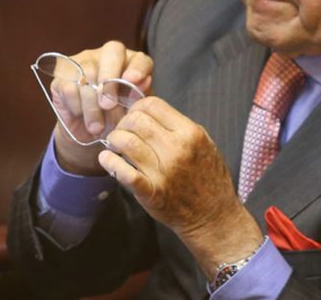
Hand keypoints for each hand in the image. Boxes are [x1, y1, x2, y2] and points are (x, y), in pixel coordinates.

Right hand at [50, 41, 152, 175]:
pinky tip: (81, 118)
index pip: (139, 59)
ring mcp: (83, 61)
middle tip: (108, 105)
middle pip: (112, 52)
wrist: (88, 135)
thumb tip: (144, 82)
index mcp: (131, 63)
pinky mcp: (62, 74)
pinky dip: (77, 107)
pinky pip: (71, 88)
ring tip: (97, 127)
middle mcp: (108, 55)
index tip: (135, 82)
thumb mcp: (129, 113)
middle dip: (111, 79)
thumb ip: (138, 98)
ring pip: (89, 74)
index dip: (138, 68)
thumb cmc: (115, 120)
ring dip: (93, 106)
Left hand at [97, 97, 262, 277]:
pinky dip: (110, 162)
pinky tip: (107, 159)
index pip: (153, 104)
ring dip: (115, 140)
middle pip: (137, 120)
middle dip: (123, 122)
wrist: (213, 216)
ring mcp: (163, 172)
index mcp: (190, 133)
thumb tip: (148, 109)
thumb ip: (178, 126)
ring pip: (127, 142)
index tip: (134, 116)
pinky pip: (124, 173)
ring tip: (115, 144)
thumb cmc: (208, 177)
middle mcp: (177, 149)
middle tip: (122, 131)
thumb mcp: (203, 143)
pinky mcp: (152, 193)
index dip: (137, 106)